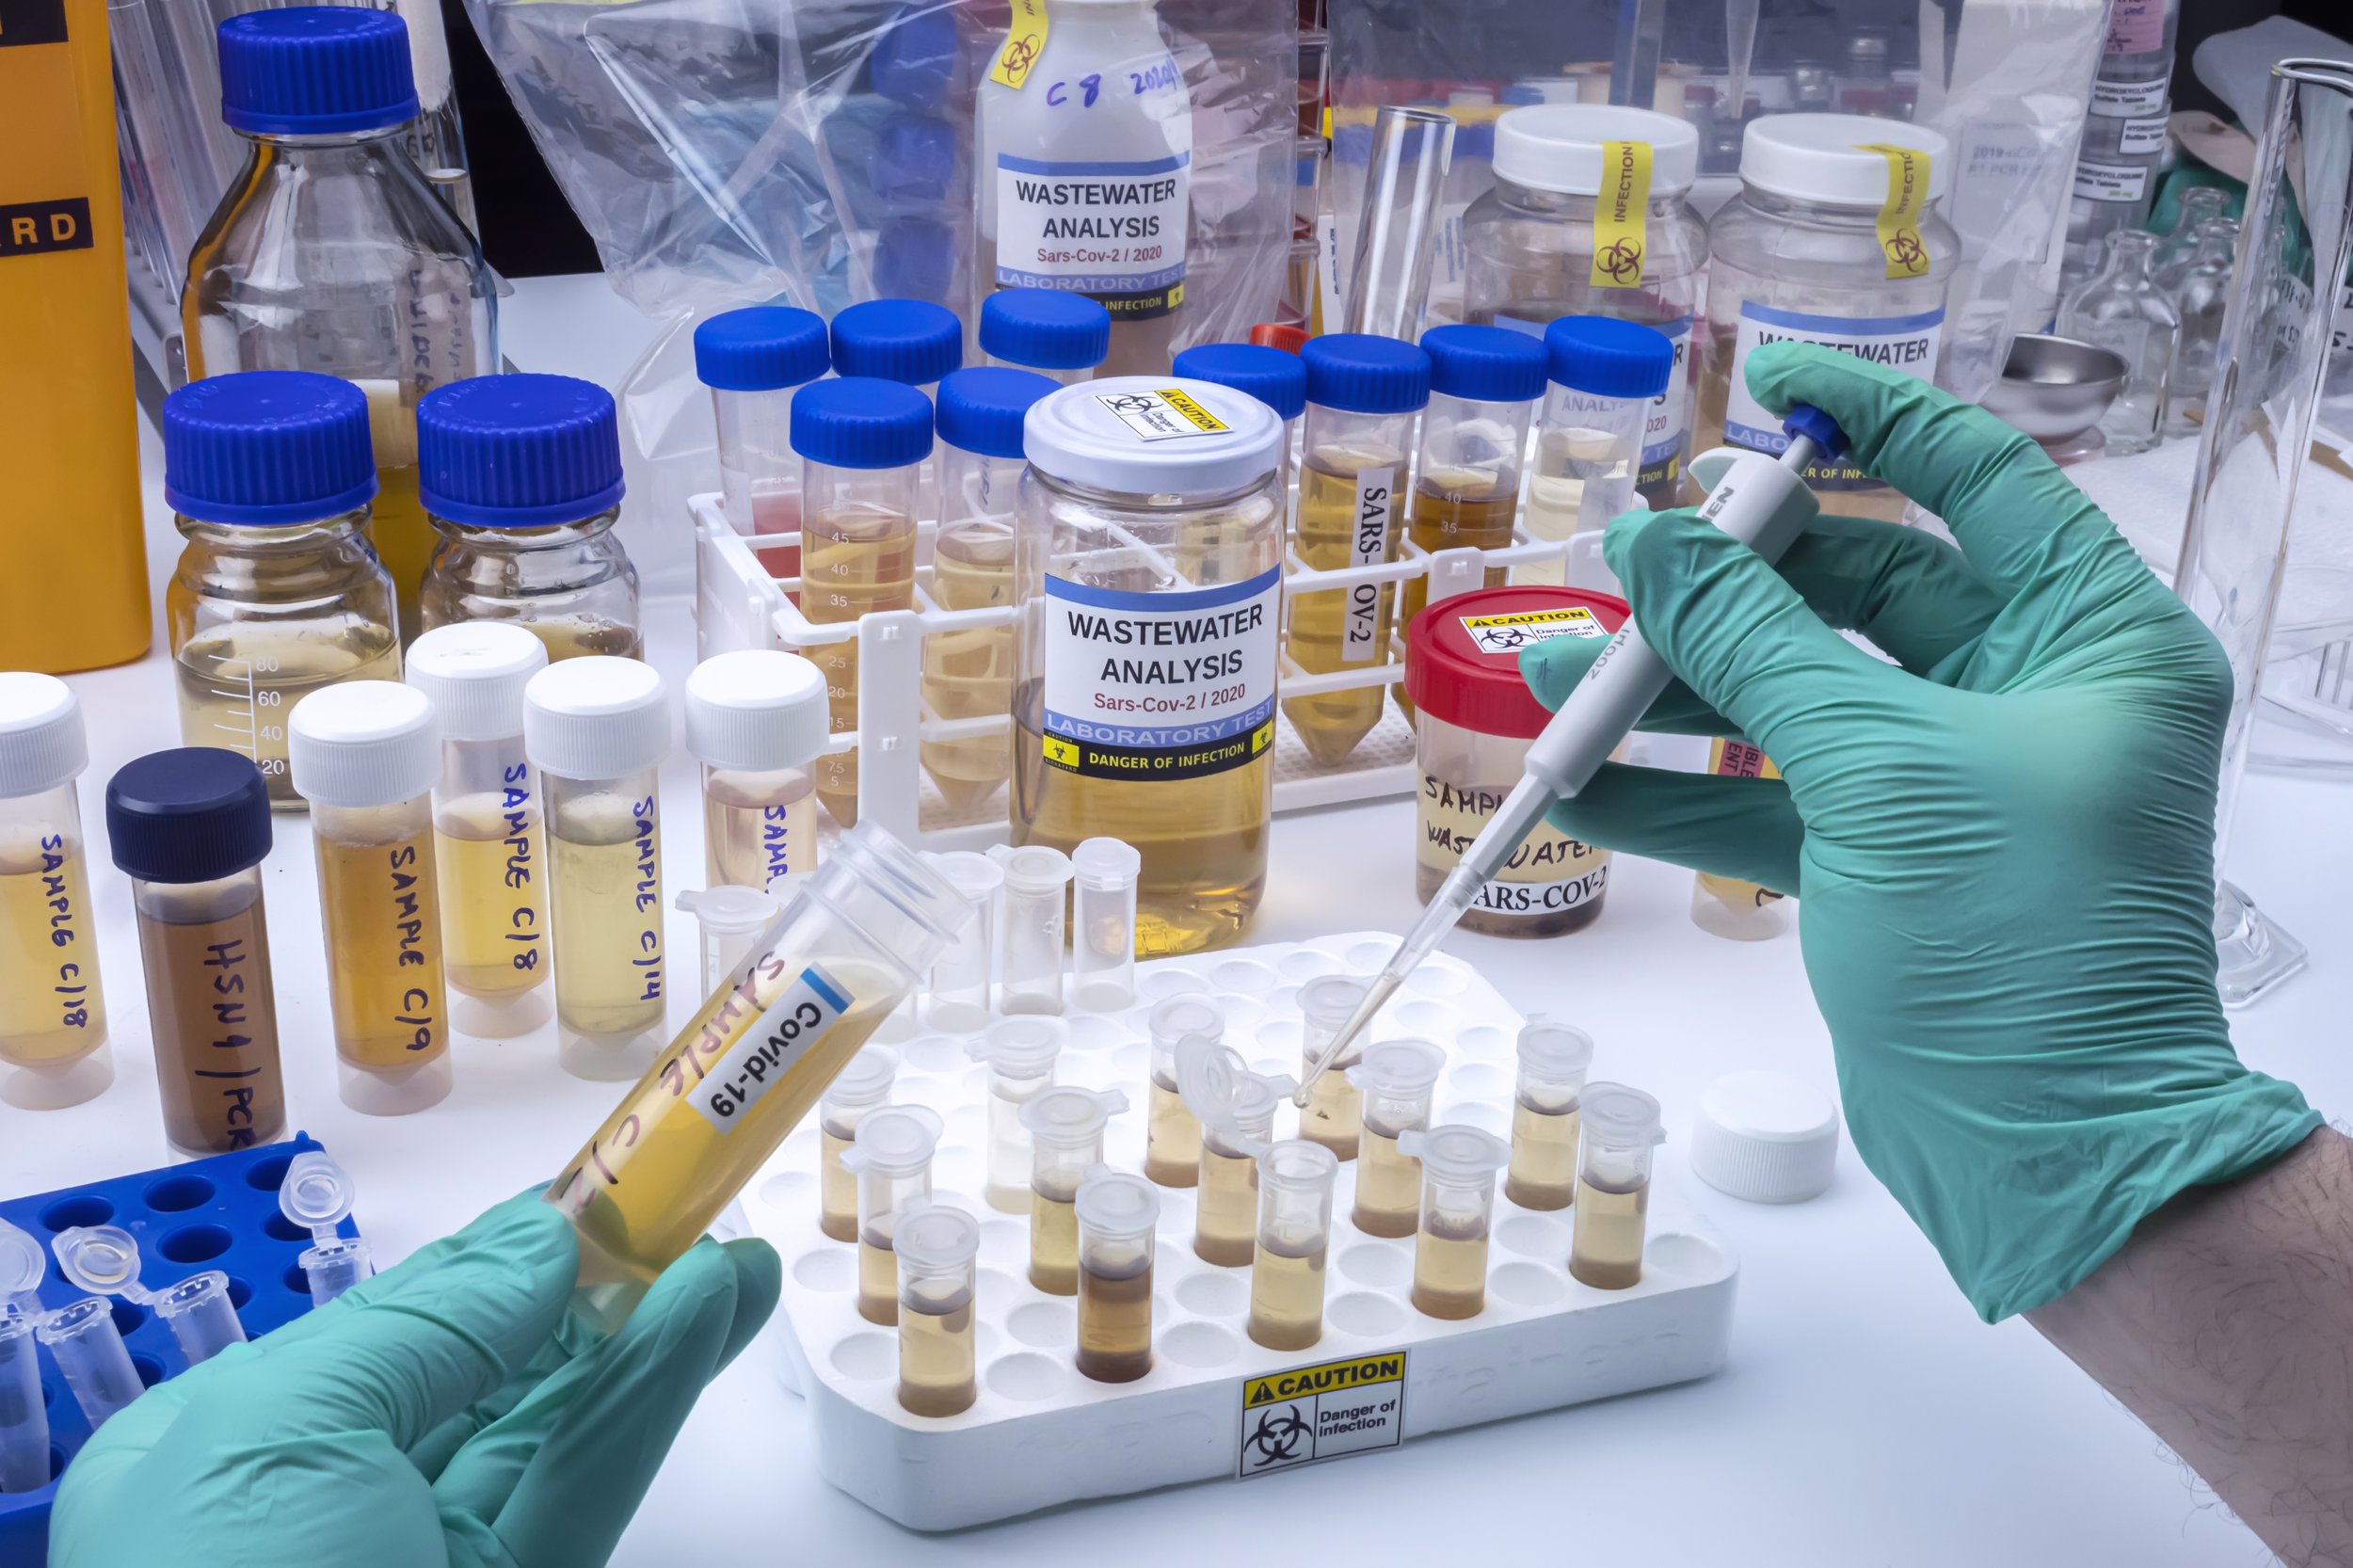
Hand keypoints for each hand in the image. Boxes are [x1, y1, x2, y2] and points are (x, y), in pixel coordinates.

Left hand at [49, 1192, 779, 1567]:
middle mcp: (329, 1509)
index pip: (387, 1327)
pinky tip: (703, 1322)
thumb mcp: (280, 1435)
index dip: (496, 1253)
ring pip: (554, 1431)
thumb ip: (423, 1325)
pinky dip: (649, 1403)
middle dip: (591, 1288)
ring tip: (730, 1257)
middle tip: (686, 1209)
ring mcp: (427, 1567)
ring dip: (647, 1338)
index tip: (592, 1188)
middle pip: (488, 1373)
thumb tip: (543, 1237)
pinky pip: (586, 1488)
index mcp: (227, 1453)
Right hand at [1523, 341, 2317, 1320]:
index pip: (1975, 478)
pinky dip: (1676, 792)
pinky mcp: (1884, 862)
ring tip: (1554, 682)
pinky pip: (1766, 797)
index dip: (1867, 421)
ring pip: (1794, 698)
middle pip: (1858, 592)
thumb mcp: (1880, 769)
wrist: (2051, 1156)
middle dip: (1728, 585)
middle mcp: (2029, 695)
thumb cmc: (2019, 945)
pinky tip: (1573, 786)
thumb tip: (1647, 539)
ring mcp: (1949, 782)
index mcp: (2091, 639)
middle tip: (1618, 565)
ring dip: (1673, 692)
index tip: (1764, 385)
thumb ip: (1755, 645)